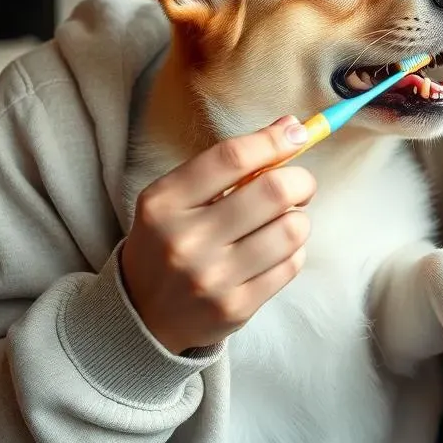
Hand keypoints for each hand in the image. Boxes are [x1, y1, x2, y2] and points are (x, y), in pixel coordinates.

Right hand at [120, 116, 316, 354]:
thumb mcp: (177, 197)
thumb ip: (227, 163)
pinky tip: (275, 251)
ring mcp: (211, 278)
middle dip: (300, 180)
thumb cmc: (168, 241)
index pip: (232, 157)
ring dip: (299, 218)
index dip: (274, 140)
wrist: (141, 315)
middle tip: (300, 184)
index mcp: (164, 202)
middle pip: (273, 191)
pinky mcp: (235, 307)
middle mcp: (185, 240)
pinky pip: (291, 265)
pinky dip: (293, 251)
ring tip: (284, 221)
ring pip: (292, 229)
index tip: (297, 132)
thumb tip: (290, 127)